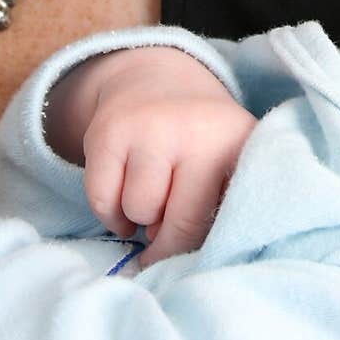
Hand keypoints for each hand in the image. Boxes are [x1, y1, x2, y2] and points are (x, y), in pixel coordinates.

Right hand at [49, 45, 255, 266]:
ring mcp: (150, 126)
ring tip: (151, 197)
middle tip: (166, 230)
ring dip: (140, 217)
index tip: (192, 258)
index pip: (221, 221)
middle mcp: (196, 128)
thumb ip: (223, 207)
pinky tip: (124, 192)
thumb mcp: (230, 162)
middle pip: (179, 224)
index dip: (202, 248)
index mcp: (237, 141)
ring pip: (139, 212)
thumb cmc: (201, 141)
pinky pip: (102, 201)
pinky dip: (109, 210)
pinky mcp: (108, 130)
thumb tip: (184, 259)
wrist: (157, 80)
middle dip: (168, 240)